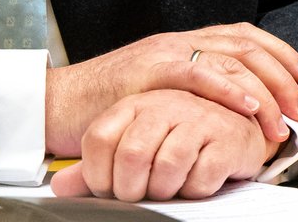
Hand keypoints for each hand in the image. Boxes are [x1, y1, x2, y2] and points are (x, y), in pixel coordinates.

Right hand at [46, 23, 297, 157]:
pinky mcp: (150, 71)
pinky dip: (229, 89)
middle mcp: (180, 41)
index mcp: (184, 43)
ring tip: (283, 117)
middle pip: (246, 46)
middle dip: (282, 76)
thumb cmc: (106, 104)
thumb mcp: (156, 91)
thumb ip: (189, 89)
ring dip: (264, 89)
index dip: (279, 54)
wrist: (55, 103)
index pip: (243, 36)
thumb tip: (231, 107)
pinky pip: (198, 75)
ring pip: (230, 59)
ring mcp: (165, 53)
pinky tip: (248, 106)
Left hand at [50, 90, 273, 200]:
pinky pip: (201, 177)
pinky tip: (198, 179)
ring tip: (170, 186)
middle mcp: (165, 105)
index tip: (109, 188)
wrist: (236, 128)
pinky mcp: (228, 138)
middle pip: (131, 155)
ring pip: (167, 167)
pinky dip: (195, 190)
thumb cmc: (180, 139)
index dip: (97, 175)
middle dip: (132, 189)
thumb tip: (61, 187)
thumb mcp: (133, 145)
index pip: (98, 139)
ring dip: (165, 190)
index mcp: (135, 104)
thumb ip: (96, 167)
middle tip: (141, 193)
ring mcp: (199, 118)